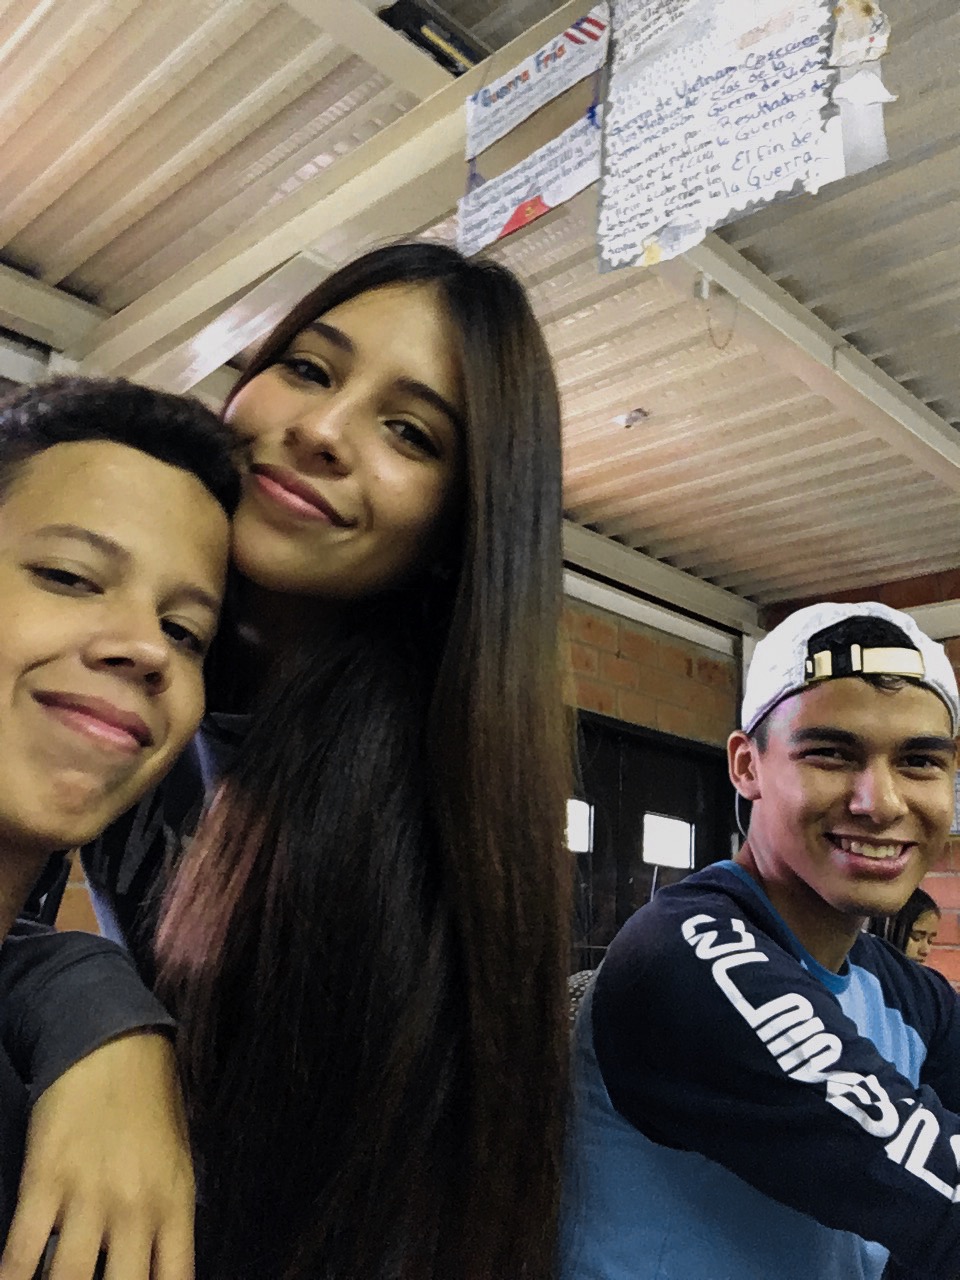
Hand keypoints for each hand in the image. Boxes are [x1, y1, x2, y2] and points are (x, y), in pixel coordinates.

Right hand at [0, 1031, 193, 1279]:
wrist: (115, 1044)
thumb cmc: (151, 1104)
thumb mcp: (177, 1163)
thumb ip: (168, 1221)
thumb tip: (158, 1270)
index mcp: (176, 1205)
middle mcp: (136, 1209)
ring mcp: (88, 1196)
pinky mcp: (45, 1180)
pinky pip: (22, 1253)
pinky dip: (13, 1278)